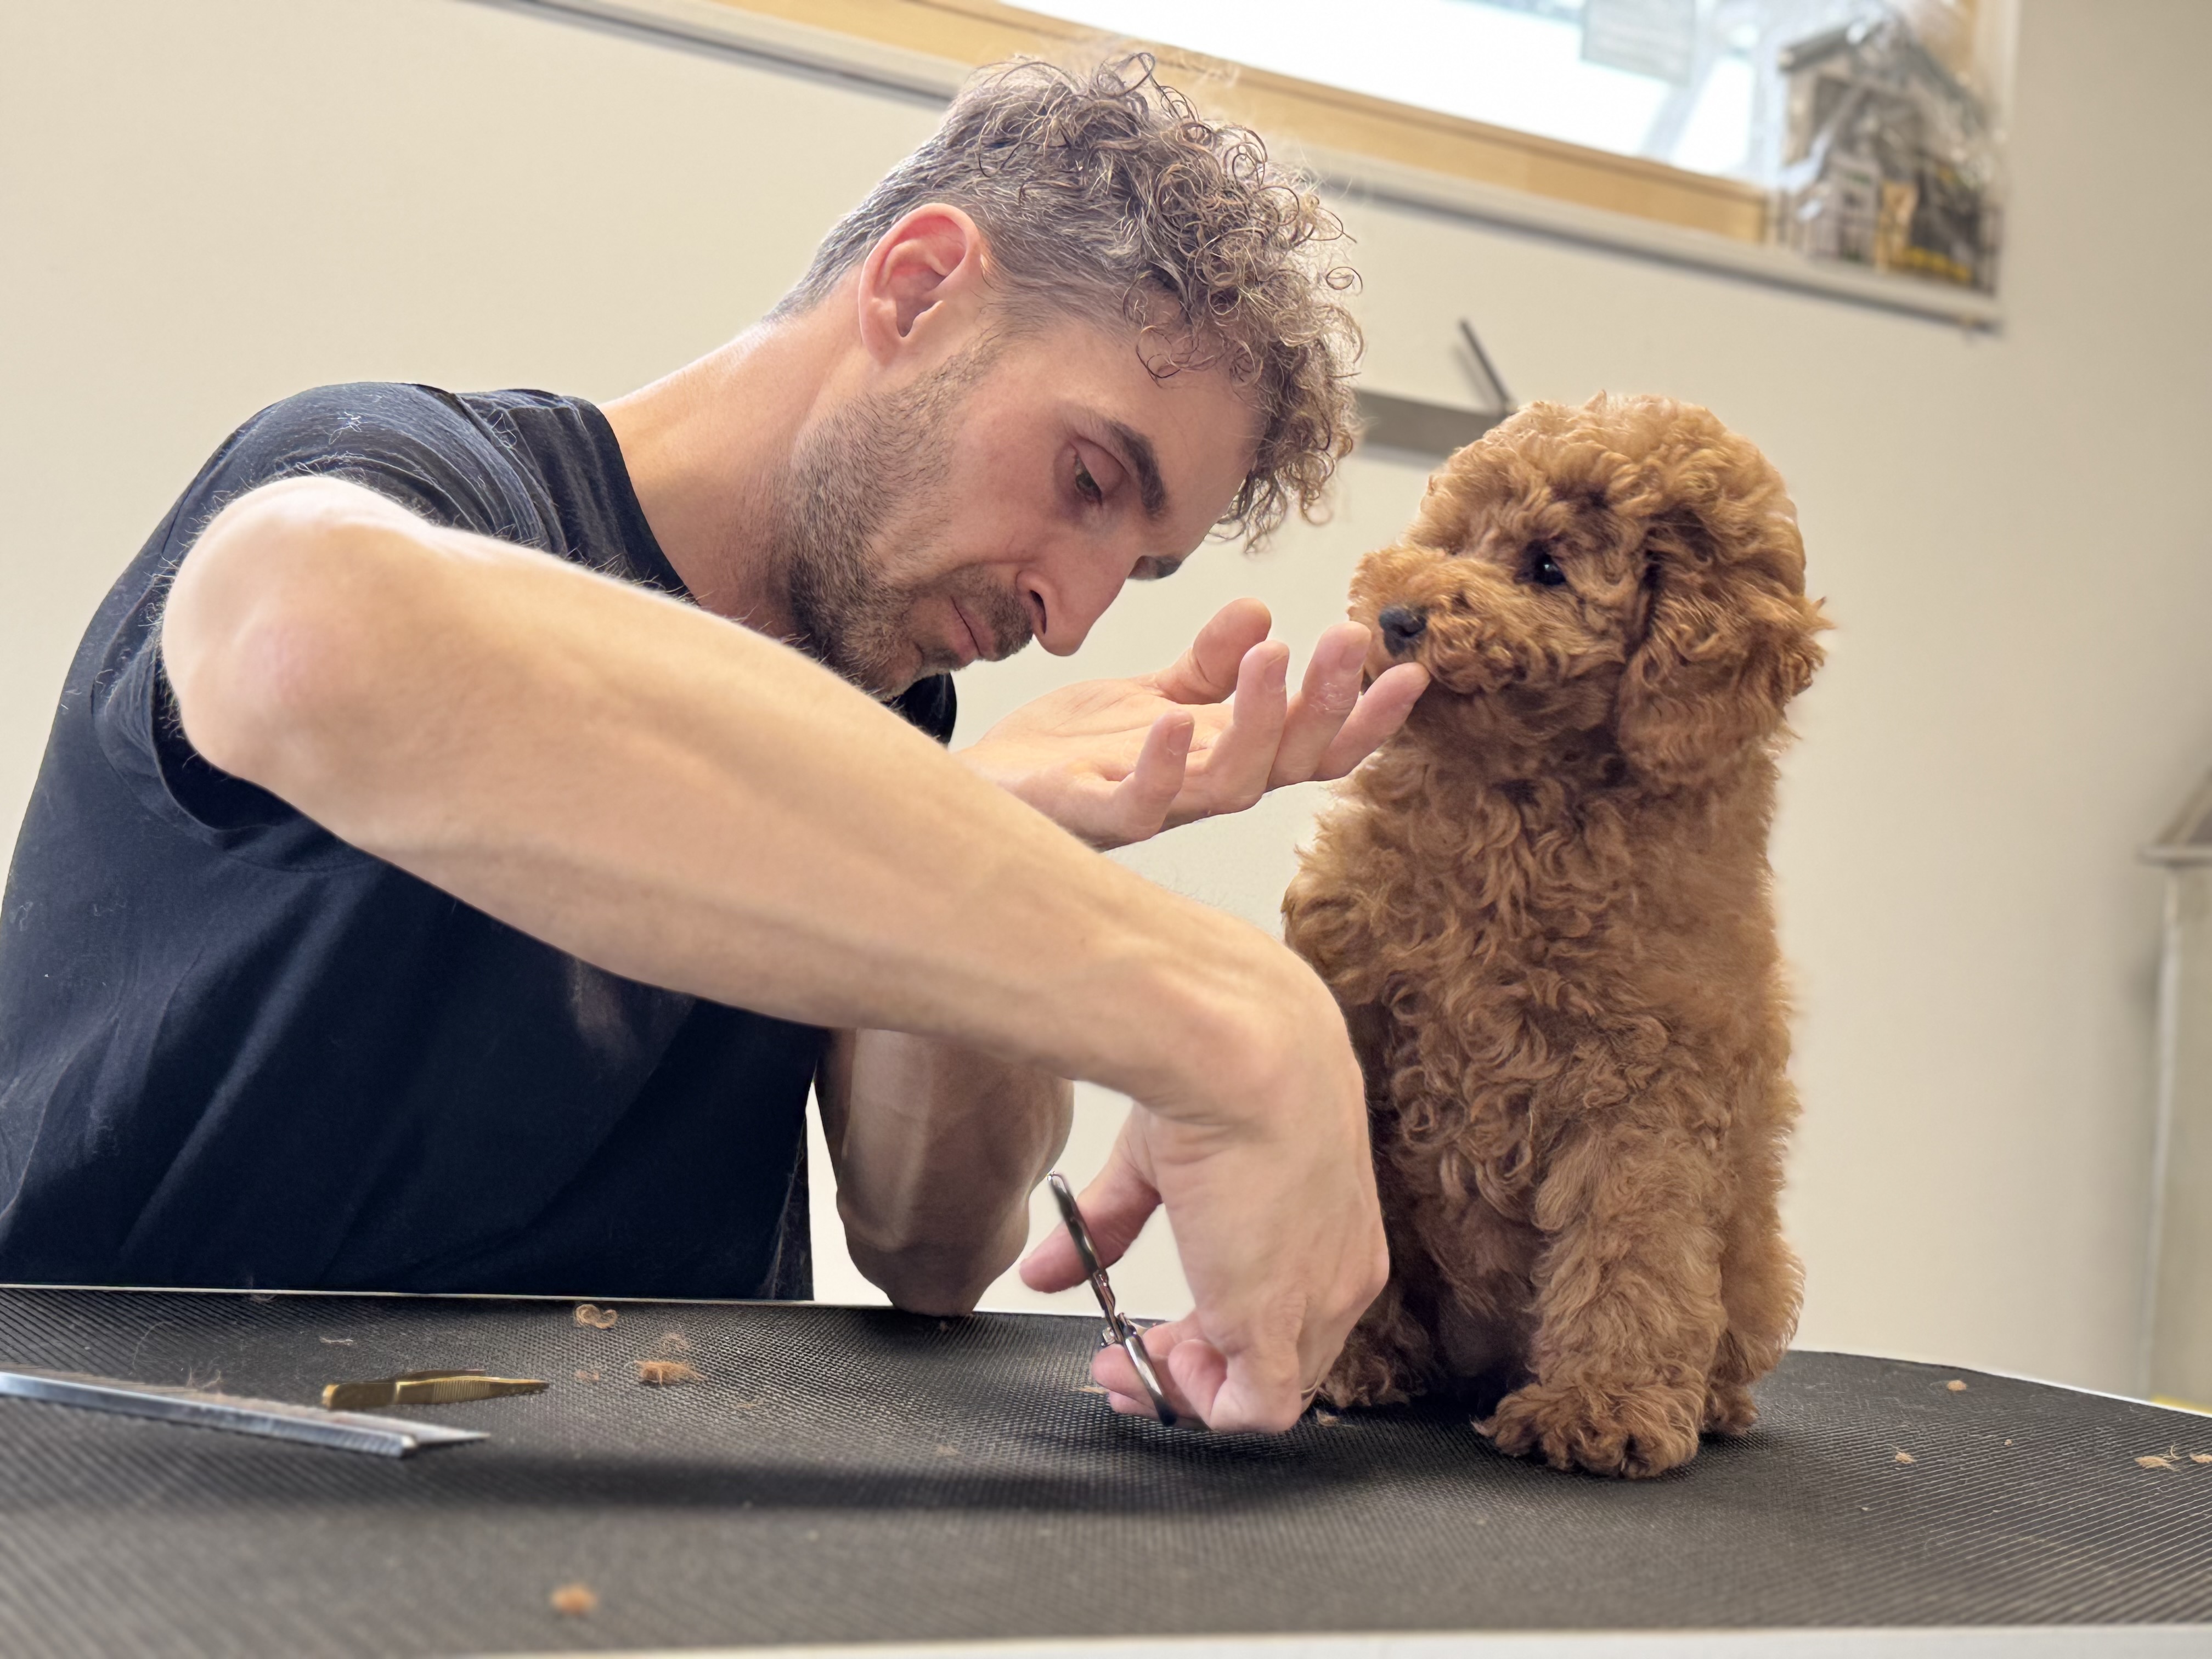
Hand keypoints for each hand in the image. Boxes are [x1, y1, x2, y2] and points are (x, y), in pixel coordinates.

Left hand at [958, 598, 1427, 848]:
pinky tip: (1172, 721)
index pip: (1312, 745)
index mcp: (1223, 757)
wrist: (987, 785)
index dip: (1363, 718)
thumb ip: (1208, 664)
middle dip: (1327, 702)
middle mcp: (1198, 790)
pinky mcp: (1089, 813)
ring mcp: (1149, 805)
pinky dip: (1160, 770)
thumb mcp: (1155, 691)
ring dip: (1260, 720)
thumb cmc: (1073, 749)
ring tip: (1274, 654)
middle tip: (1347, 637)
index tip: (1411, 670)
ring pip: (1229, 785)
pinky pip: (1136, 806)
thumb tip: (1262, 610)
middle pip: (1286, 762)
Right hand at [1017, 983, 1387, 1432]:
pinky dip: (1202, 1407)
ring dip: (1184, 1390)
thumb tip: (1042, 1270)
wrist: (1243, 1050)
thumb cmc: (1216, 1072)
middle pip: (1275, 1359)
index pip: (1286, 1309)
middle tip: (1122, 1365)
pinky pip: (1259, 1410)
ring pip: (1263, 1391)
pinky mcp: (1283, 1322)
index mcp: (1329, 1225)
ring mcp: (1318, 1301)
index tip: (1146, 1335)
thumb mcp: (1157, 1163)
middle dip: (1190, 1370)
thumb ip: (1108, 1224)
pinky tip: (1150, 1370)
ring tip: (1120, 1369)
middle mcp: (1338, 1271)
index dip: (1211, 1335)